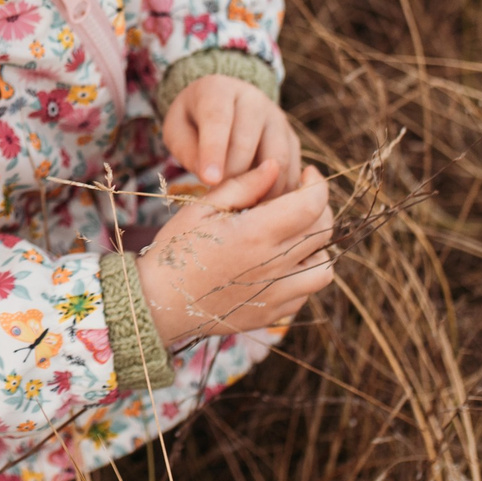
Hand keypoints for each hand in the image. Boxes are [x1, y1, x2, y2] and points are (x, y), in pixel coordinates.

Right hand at [133, 165, 334, 348]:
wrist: (158, 302)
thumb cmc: (175, 248)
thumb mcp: (201, 208)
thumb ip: (243, 185)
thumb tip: (275, 166)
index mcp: (255, 234)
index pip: (311, 204)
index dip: (317, 184)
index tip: (308, 174)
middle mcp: (272, 266)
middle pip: (322, 232)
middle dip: (319, 207)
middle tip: (301, 198)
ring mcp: (275, 295)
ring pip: (324, 268)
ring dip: (318, 246)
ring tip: (297, 235)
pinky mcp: (271, 314)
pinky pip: (305, 293)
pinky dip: (303, 274)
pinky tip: (281, 263)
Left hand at [162, 73, 300, 207]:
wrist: (221, 104)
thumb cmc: (194, 121)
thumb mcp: (176, 129)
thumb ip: (186, 150)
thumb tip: (210, 177)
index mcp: (219, 90)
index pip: (218, 120)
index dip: (214, 151)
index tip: (209, 180)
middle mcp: (254, 100)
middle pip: (247, 143)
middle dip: (231, 176)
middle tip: (217, 199)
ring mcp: (277, 119)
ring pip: (276, 159)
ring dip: (259, 188)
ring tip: (240, 207)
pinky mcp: (292, 139)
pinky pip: (292, 171)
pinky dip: (279, 193)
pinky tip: (262, 206)